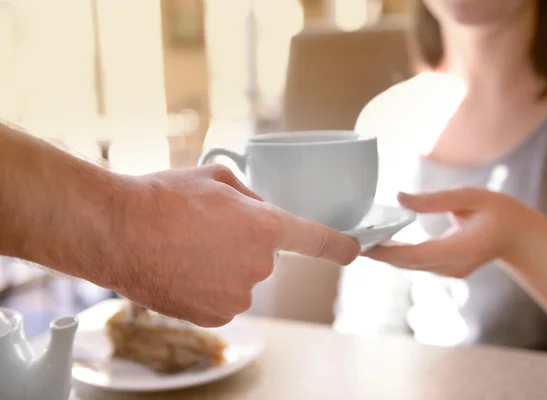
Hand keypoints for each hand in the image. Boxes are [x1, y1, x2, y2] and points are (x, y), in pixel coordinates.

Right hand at [107, 164, 359, 326]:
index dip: (337, 246)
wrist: (117, 230)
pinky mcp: (214, 316)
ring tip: (185, 248)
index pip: (315, 240)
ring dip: (223, 266)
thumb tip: (259, 212)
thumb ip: (251, 199)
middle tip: (205, 230)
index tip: (352, 251)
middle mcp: (258, 267)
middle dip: (244, 243)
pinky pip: (221, 299)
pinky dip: (207, 287)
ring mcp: (237, 296)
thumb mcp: (217, 178)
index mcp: (265, 228)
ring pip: (240, 279)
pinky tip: (181, 268)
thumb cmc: (164, 197)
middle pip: (264, 257)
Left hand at [363, 188, 540, 277]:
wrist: (521, 238)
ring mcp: (448, 272)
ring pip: (409, 265)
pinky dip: (397, 253)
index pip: (414, 254)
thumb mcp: (471, 196)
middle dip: (378, 252)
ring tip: (360, 237)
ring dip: (385, 253)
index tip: (363, 245)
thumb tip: (399, 197)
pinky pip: (416, 263)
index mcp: (459, 250)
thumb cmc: (500, 212)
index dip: (386, 251)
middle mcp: (451, 267)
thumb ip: (435, 199)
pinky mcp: (445, 269)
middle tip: (351, 238)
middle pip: (406, 263)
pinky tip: (381, 240)